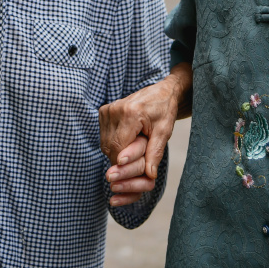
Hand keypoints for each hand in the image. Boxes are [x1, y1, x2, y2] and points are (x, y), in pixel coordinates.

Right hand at [99, 63, 192, 192]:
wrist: (161, 92)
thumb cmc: (164, 111)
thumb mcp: (164, 132)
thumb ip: (155, 153)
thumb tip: (150, 175)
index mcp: (131, 113)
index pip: (119, 147)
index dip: (124, 163)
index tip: (134, 170)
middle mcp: (115, 110)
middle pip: (110, 147)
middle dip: (122, 158)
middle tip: (138, 156)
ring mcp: (107, 109)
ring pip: (105, 144)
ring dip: (117, 151)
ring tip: (134, 144)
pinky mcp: (104, 111)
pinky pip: (104, 136)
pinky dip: (114, 142)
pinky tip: (127, 138)